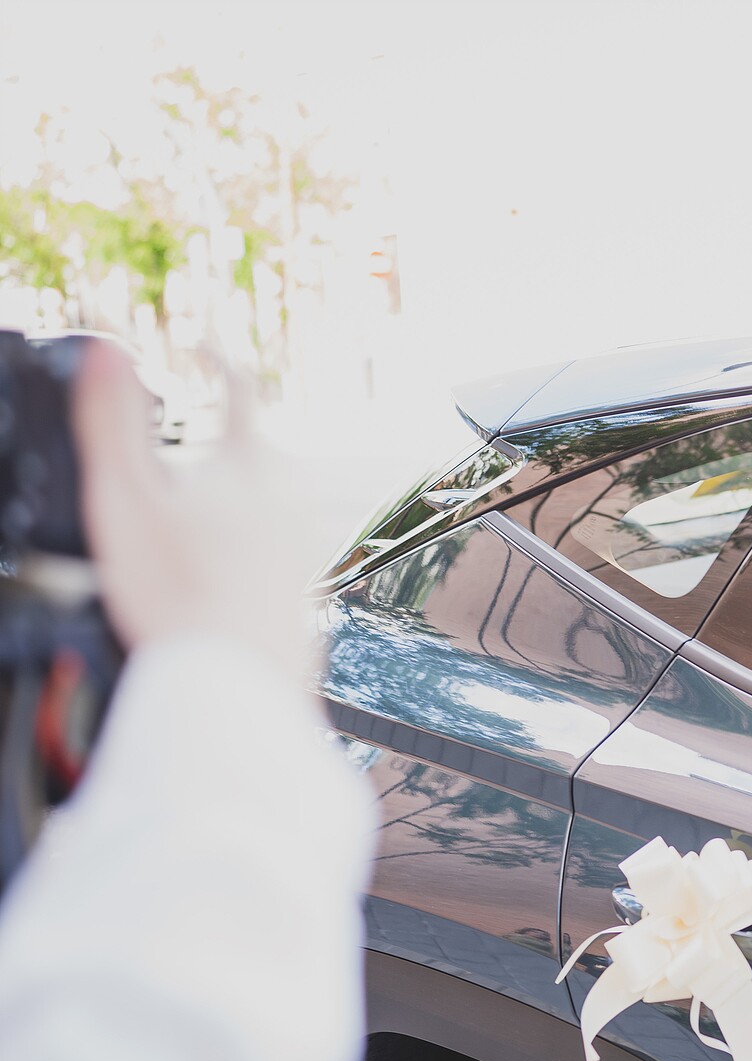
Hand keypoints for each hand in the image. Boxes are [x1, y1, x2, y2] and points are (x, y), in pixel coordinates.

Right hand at [71, 342, 320, 683]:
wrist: (231, 688)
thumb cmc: (174, 595)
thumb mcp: (125, 498)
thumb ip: (113, 421)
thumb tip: (112, 347)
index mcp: (249, 466)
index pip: (236, 387)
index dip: (213, 356)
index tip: (195, 344)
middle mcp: (290, 499)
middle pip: (252, 447)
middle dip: (218, 433)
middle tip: (186, 432)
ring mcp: (301, 547)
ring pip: (265, 498)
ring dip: (229, 490)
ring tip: (191, 505)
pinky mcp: (301, 589)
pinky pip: (271, 546)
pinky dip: (241, 541)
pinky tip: (217, 564)